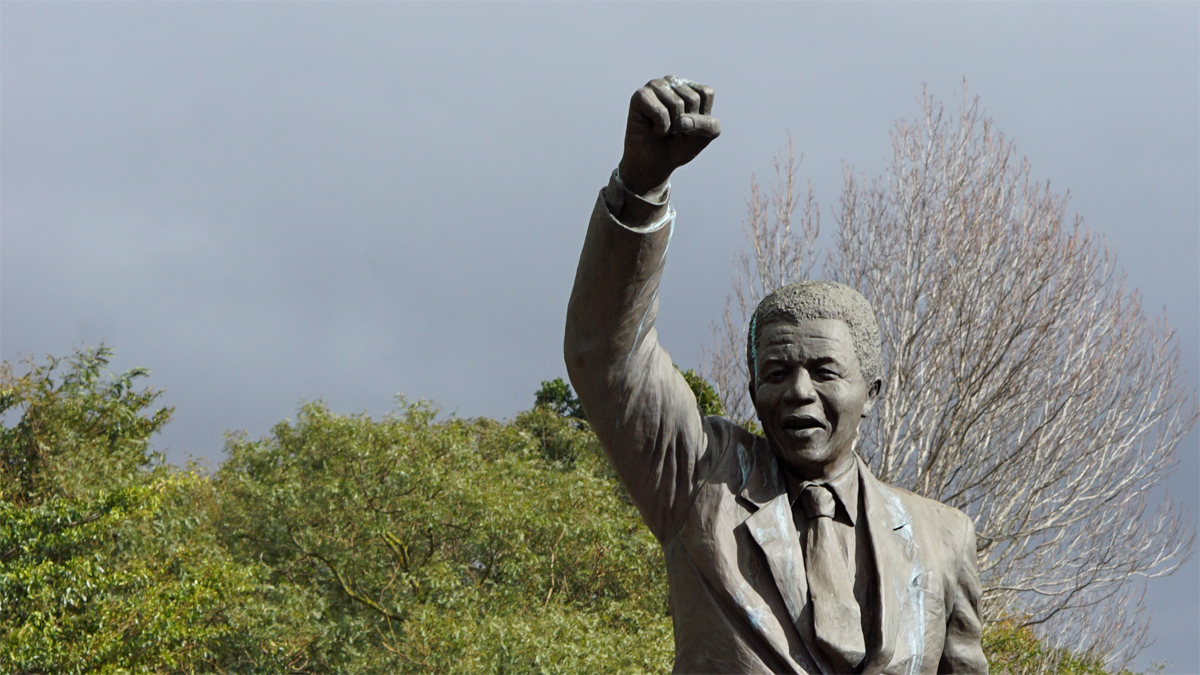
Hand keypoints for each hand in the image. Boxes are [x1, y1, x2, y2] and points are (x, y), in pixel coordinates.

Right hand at [618, 76, 720, 195]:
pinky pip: (660, 112)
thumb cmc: (678, 146)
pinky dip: (660, 127)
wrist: (654, 163)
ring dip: (672, 127)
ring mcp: (655, 86)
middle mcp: (671, 81)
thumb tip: (682, 120)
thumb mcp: (704, 136)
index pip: (706, 93)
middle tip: (673, 130)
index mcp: (690, 86)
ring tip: (662, 129)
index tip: (689, 126)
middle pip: (692, 99)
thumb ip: (709, 125)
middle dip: (686, 123)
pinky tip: (652, 129)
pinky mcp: (640, 95)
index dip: (701, 117)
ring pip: (677, 104)